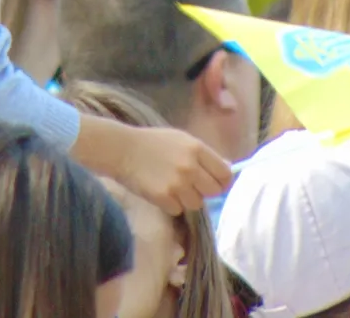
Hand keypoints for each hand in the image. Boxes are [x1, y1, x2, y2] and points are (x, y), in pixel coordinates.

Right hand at [70, 116, 231, 215]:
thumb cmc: (153, 142)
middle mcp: (190, 166)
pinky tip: (161, 191)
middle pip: (214, 191)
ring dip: (187, 199)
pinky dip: (172, 204)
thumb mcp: (181, 139)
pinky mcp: (164, 197)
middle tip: (191, 185)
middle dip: (205, 191)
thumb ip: (204, 154)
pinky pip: (178, 209)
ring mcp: (177, 183)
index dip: (222, 181)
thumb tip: (227, 168)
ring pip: (197, 203)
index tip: (216, 183)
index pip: (225, 174)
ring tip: (173, 187)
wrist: (122, 149)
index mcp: (196, 148)